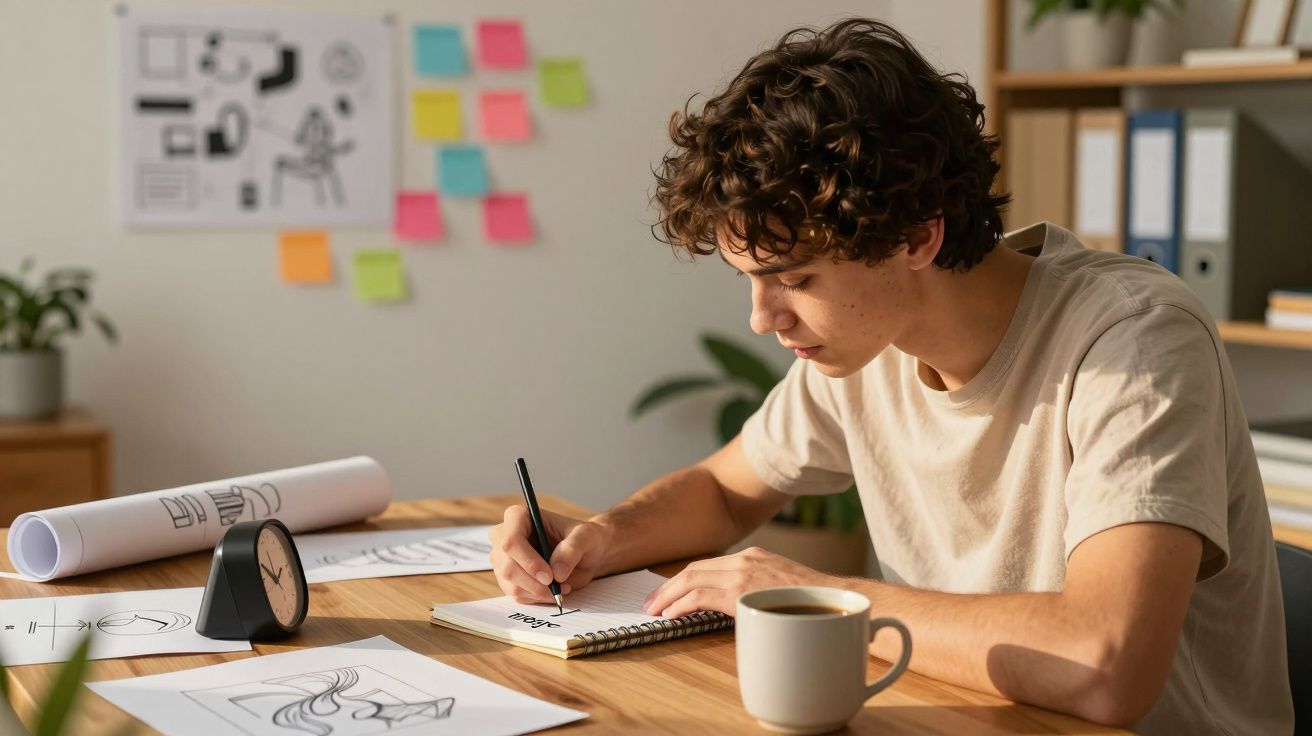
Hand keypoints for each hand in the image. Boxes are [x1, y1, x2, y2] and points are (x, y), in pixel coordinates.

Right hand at [489, 505, 611, 604]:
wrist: (585, 554)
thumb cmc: (584, 538)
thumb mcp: (586, 536)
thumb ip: (572, 548)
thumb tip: (557, 572)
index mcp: (519, 517)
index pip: (511, 541)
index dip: (528, 561)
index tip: (549, 577)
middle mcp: (505, 536)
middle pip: (507, 567)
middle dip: (533, 583)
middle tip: (557, 588)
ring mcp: (504, 559)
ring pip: (510, 585)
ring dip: (538, 592)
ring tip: (562, 587)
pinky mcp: (509, 578)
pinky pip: (517, 595)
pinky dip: (537, 598)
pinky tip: (554, 590)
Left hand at [643, 547, 837, 618]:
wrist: (839, 602)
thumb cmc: (816, 602)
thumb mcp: (781, 589)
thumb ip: (757, 592)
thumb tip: (740, 610)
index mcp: (754, 556)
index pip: (708, 565)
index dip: (683, 580)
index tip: (668, 593)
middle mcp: (746, 558)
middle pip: (694, 569)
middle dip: (668, 587)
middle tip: (652, 603)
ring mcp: (744, 572)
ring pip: (692, 579)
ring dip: (668, 596)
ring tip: (654, 611)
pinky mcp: (742, 591)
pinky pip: (701, 596)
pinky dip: (681, 605)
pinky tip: (671, 615)